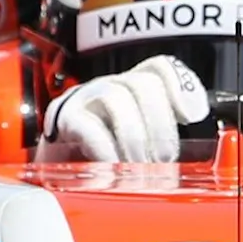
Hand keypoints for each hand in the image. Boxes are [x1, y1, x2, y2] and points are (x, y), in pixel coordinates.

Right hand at [43, 56, 208, 161]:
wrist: (51, 173)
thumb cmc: (97, 162)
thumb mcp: (135, 151)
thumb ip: (160, 145)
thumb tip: (188, 161)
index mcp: (131, 89)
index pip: (159, 68)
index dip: (181, 85)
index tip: (191, 116)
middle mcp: (109, 86)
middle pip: (143, 83)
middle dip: (160, 125)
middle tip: (163, 161)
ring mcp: (85, 97)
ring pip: (117, 99)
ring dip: (134, 139)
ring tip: (138, 169)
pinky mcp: (63, 118)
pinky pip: (90, 126)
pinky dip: (107, 151)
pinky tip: (113, 170)